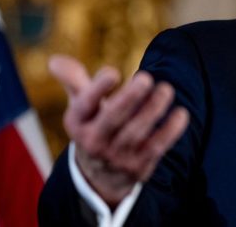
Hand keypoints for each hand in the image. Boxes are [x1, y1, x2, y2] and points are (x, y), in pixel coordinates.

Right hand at [49, 54, 189, 206]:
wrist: (101, 175)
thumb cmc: (94, 126)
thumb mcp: (80, 107)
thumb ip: (73, 80)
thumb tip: (54, 60)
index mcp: (77, 123)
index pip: (84, 105)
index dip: (97, 89)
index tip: (113, 72)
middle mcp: (94, 141)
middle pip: (112, 119)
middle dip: (129, 98)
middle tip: (146, 78)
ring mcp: (116, 156)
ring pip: (135, 133)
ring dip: (152, 110)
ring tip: (166, 89)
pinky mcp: (138, 166)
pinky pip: (156, 148)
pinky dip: (170, 131)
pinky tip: (181, 113)